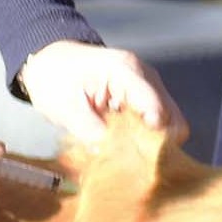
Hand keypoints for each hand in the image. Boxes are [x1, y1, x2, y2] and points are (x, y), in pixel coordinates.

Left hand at [17, 40, 188, 146]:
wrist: (48, 59)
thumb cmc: (54, 77)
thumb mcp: (65, 106)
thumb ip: (90, 131)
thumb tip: (113, 157)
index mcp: (127, 72)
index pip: (158, 112)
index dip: (152, 142)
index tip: (135, 162)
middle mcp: (145, 77)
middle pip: (173, 120)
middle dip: (154, 145)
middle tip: (129, 161)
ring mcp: (146, 87)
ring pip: (167, 124)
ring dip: (148, 142)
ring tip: (123, 154)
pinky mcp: (141, 98)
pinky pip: (154, 123)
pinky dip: (142, 138)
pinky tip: (121, 145)